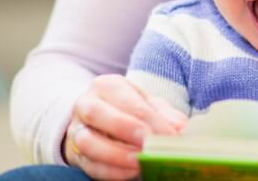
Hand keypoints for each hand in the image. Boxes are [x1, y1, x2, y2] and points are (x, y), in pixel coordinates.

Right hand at [63, 74, 187, 179]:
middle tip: (150, 144)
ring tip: (140, 161)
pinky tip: (131, 172)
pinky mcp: (75, 153)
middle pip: (99, 114)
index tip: (169, 135)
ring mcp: (77, 129)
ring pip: (88, 141)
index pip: (128, 101)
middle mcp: (87, 104)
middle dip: (126, 130)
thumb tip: (182, 130)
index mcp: (108, 85)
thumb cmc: (130, 108)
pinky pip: (89, 164)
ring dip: (115, 154)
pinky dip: (111, 171)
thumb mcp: (149, 104)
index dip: (150, 119)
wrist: (100, 119)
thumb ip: (166, 115)